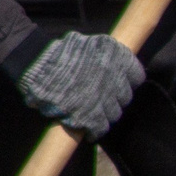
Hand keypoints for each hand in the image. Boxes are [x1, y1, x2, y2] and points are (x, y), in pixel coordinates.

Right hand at [17, 31, 144, 136]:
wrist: (37, 65)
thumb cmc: (61, 52)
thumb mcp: (90, 44)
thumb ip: (107, 55)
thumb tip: (116, 66)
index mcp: (117, 57)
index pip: (137, 76)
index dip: (128, 81)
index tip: (120, 84)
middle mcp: (115, 78)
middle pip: (125, 97)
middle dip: (115, 99)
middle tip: (102, 99)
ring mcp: (103, 99)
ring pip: (114, 114)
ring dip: (105, 115)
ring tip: (93, 113)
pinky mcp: (90, 117)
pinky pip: (100, 128)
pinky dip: (95, 131)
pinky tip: (89, 130)